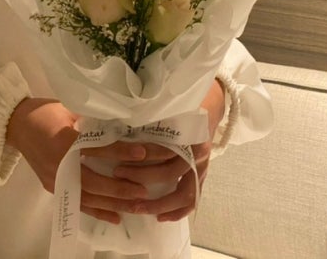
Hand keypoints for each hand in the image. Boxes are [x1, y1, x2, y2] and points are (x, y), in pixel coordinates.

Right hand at [6, 98, 149, 224]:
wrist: (15, 124)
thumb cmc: (44, 112)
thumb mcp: (69, 109)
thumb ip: (92, 120)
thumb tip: (123, 125)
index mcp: (62, 141)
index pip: (96, 148)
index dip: (119, 151)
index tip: (142, 153)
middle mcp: (58, 164)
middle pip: (92, 181)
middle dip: (119, 188)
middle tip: (143, 191)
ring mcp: (54, 179)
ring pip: (87, 197)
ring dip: (112, 203)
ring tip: (136, 206)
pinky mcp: (53, 186)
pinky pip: (77, 203)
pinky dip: (97, 211)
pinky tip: (115, 217)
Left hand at [110, 79, 225, 221]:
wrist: (208, 109)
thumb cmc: (182, 109)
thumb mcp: (166, 108)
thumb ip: (149, 119)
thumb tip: (117, 129)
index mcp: (189, 133)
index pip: (163, 148)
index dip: (140, 155)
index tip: (117, 158)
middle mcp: (198, 153)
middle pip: (170, 171)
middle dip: (142, 177)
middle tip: (118, 176)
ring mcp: (202, 167)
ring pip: (184, 193)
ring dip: (160, 204)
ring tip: (137, 208)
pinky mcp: (202, 177)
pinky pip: (193, 200)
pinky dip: (178, 212)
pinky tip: (161, 218)